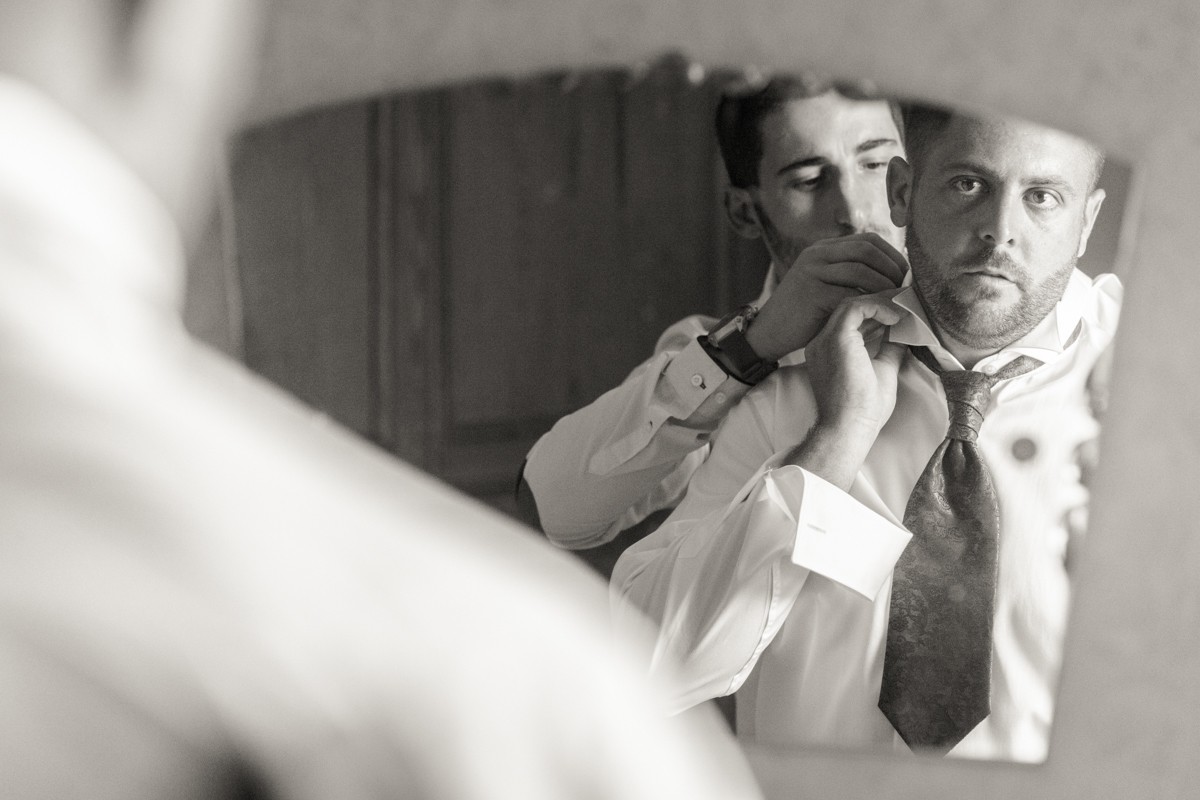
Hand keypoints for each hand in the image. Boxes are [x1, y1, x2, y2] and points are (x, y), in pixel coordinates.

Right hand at [745, 232, 907, 361]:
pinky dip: (870, 304)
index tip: (909, 276)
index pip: (868, 240)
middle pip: (867, 250)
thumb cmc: (805, 315)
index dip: (893, 256)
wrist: (769, 333)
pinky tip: (882, 315)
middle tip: (909, 289)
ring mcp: (812, 272)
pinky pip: (849, 294)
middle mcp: (816, 254)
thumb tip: (895, 276)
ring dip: (886, 286)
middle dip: (893, 269)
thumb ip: (852, 276)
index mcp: (824, 249)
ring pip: (861, 271)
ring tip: (900, 303)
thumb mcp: (826, 285)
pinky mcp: (811, 293)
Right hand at [804, 294, 905, 436]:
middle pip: (850, 309)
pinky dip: (878, 307)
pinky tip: (896, 317)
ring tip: (904, 307)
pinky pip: (856, 308)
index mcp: (828, 352)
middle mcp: (821, 342)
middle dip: (880, 303)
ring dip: (880, 303)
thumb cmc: (863, 411)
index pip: (851, 322)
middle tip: (906, 302)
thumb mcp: (882, 371)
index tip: (899, 313)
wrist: (849, 428)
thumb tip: (905, 335)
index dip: (876, 314)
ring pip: (851, 304)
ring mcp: (825, 339)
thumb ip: (889, 350)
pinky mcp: (837, 338)